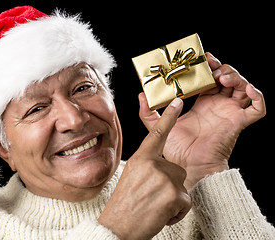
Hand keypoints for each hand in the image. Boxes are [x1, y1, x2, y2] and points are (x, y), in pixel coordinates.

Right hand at [98, 99, 190, 239]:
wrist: (118, 227)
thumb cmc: (124, 205)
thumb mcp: (131, 177)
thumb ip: (147, 167)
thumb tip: (163, 168)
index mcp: (140, 158)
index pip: (157, 133)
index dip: (169, 117)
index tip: (178, 101)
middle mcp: (153, 164)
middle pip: (176, 169)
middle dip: (170, 184)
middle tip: (153, 198)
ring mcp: (164, 178)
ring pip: (182, 185)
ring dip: (174, 199)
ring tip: (155, 207)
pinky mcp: (174, 194)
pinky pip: (186, 201)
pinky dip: (177, 212)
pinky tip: (161, 215)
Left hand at [139, 52, 265, 188]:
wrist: (188, 166)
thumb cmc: (176, 150)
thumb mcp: (159, 127)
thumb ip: (148, 113)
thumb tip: (141, 95)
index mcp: (203, 103)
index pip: (210, 79)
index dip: (208, 68)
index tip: (201, 59)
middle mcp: (218, 106)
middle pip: (228, 79)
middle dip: (222, 68)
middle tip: (211, 65)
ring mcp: (230, 113)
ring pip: (243, 88)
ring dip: (237, 78)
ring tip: (222, 77)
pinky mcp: (238, 122)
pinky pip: (257, 109)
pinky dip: (258, 97)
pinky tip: (248, 89)